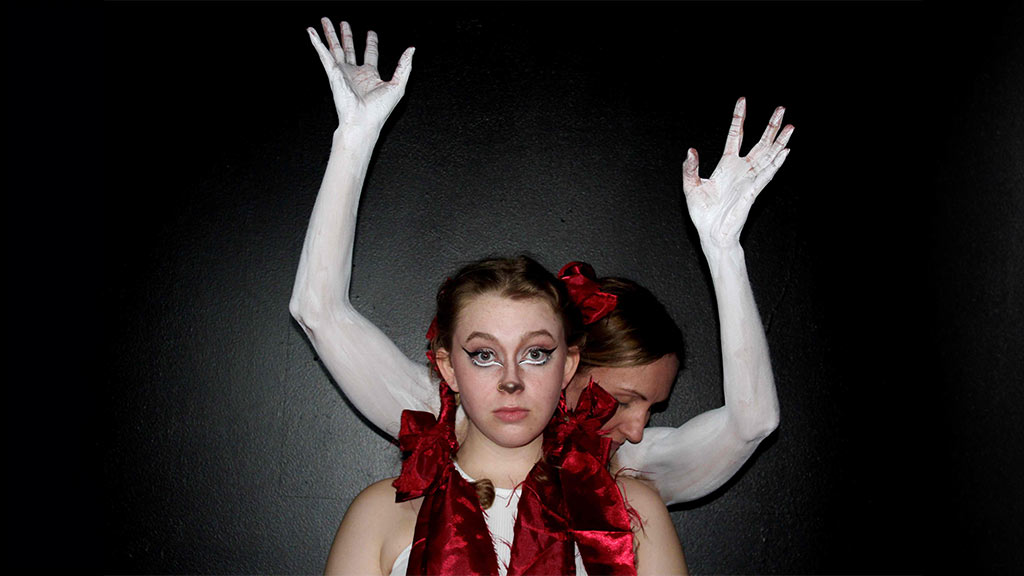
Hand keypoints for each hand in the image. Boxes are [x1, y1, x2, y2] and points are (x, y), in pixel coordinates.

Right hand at [307, 18, 414, 130]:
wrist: (363, 121)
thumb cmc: (379, 110)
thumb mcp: (398, 85)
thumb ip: (404, 66)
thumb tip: (411, 50)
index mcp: (370, 76)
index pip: (370, 54)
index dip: (371, 42)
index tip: (370, 33)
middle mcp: (355, 73)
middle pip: (349, 49)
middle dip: (346, 35)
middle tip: (343, 23)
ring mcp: (343, 73)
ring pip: (334, 49)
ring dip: (330, 34)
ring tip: (326, 21)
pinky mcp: (333, 73)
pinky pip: (323, 55)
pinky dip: (317, 43)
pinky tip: (312, 33)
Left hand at [682, 98, 792, 247]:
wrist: (710, 234)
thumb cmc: (703, 213)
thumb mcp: (691, 186)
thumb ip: (690, 168)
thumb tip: (691, 150)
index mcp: (726, 165)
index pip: (736, 135)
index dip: (739, 118)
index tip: (743, 100)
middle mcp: (741, 169)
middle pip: (760, 142)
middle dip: (770, 126)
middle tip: (781, 109)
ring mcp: (749, 179)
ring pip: (768, 155)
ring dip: (779, 140)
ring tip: (791, 125)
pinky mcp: (752, 191)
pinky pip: (767, 174)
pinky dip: (776, 162)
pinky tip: (785, 151)